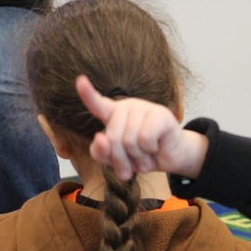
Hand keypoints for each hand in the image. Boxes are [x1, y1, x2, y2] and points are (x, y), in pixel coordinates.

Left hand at [76, 75, 207, 181]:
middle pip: (112, 138)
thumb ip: (101, 152)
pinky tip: (155, 148)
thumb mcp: (115, 159)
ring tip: (144, 158)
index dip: (87, 93)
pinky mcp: (161, 114)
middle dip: (120, 160)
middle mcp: (126, 107)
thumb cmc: (139, 155)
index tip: (80, 81)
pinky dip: (150, 151)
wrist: (169, 157)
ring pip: (130, 141)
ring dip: (138, 159)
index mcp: (112, 114)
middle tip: (129, 168)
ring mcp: (144, 107)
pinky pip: (146, 139)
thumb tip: (100, 138)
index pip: (97, 103)